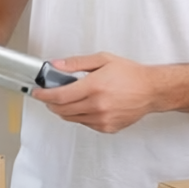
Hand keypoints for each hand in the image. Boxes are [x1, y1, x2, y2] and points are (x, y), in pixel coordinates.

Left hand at [32, 52, 157, 132]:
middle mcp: (97, 105)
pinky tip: (85, 106)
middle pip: (62, 110)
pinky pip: (85, 124)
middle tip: (48, 96)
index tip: (37, 93)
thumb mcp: (102, 60)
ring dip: (64, 110)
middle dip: (51, 103)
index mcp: (94, 87)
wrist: (151, 90)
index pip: (59, 96)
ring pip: (72, 118)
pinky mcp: (107, 127)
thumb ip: (77, 63)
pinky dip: (79, 116)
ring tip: (67, 99)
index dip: (44, 95)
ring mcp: (102, 119)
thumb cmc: (130, 74)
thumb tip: (57, 65)